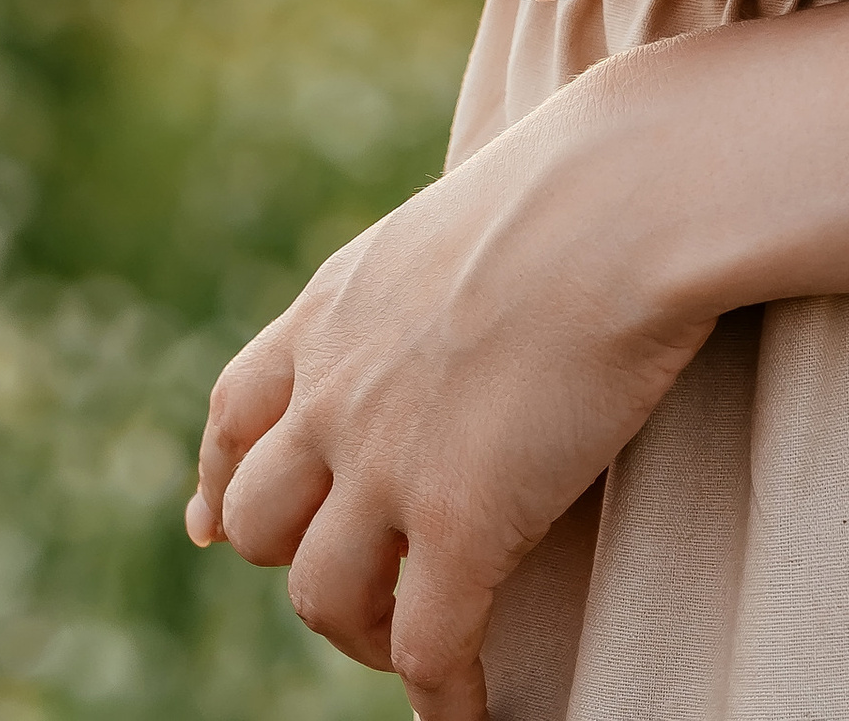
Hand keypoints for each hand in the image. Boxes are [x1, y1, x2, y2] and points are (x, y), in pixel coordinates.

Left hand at [189, 48, 722, 718]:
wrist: (631, 193)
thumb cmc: (587, 181)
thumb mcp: (456, 221)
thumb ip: (421, 284)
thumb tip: (457, 300)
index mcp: (333, 312)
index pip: (235, 415)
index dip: (224, 484)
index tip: (217, 527)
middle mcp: (335, 391)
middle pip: (261, 524)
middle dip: (303, 561)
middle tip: (371, 583)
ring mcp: (387, 463)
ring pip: (322, 599)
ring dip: (366, 635)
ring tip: (423, 646)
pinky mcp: (460, 521)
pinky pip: (428, 649)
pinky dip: (446, 699)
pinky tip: (474, 715)